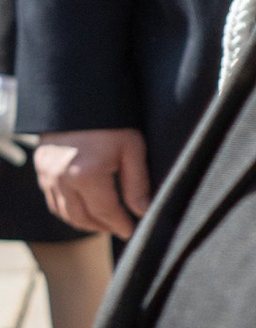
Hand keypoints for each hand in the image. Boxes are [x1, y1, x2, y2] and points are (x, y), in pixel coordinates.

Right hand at [36, 129, 150, 238]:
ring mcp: (47, 175)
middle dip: (103, 227)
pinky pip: (53, 200)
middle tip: (120, 228)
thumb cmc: (111, 120)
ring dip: (84, 222)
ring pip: (64, 213)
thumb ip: (137, 183)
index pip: (105, 212)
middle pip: (82, 218)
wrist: (79, 95)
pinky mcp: (40, 169)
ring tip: (104, 221)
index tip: (132, 232)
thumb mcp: (132, 147)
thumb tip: (142, 212)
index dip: (120, 225)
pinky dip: (68, 210)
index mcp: (86, 174)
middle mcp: (62, 179)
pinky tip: (85, 208)